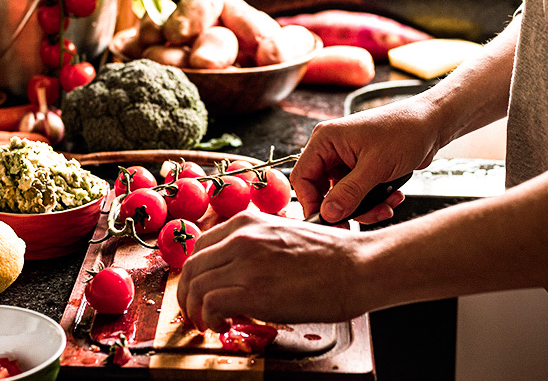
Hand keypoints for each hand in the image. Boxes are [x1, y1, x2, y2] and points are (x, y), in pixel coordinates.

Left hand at [176, 211, 367, 331]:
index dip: (196, 273)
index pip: (201, 247)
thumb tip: (242, 270)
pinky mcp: (253, 290)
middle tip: (196, 313)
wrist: (358, 266)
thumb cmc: (333, 256)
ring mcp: (245, 263)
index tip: (200, 289)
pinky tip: (224, 325)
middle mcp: (241, 237)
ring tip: (210, 324)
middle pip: (192, 267)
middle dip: (188, 294)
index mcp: (248, 221)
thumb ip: (258, 245)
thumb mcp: (285, 235)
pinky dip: (210, 319)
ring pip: (195, 286)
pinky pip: (210, 304)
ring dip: (196, 310)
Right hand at [291, 99, 439, 223]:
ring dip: (365, 207)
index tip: (327, 221)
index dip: (311, 202)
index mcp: (326, 140)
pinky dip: (375, 201)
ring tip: (386, 206)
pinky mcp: (362, 169)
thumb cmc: (405, 130)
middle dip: (345, 208)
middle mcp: (333, 149)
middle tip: (358, 222)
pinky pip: (359, 194)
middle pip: (323, 191)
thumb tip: (328, 213)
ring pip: (343, 197)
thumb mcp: (376, 166)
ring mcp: (348, 160)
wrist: (433, 124)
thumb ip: (349, 193)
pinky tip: (393, 196)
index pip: (303, 177)